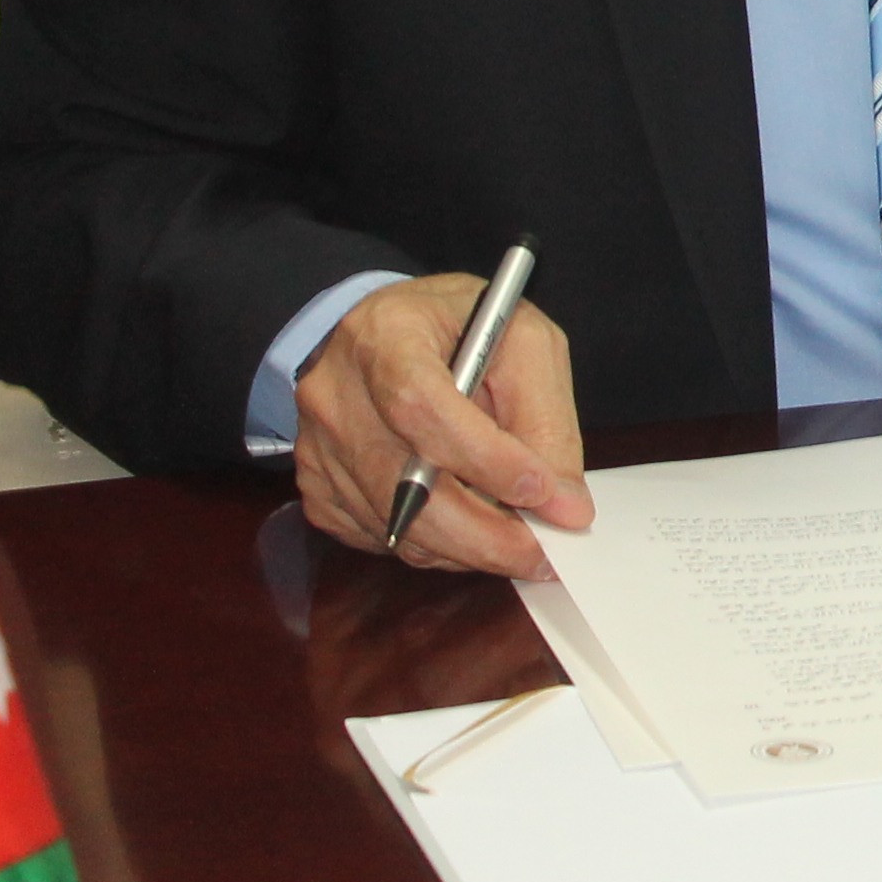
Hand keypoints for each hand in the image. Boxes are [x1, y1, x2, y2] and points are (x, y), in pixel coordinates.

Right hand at [294, 273, 592, 579]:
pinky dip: (434, 546)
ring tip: (517, 544)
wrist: (385, 330)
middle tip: (542, 554)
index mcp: (385, 335)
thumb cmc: (460, 327)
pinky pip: (380, 538)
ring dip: (466, 546)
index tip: (542, 492)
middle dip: (482, 533)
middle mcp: (336, 394)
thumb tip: (564, 504)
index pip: (422, 407)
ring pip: (395, 525)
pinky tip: (469, 526)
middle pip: (402, 486)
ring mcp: (318, 447)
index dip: (484, 458)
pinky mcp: (317, 487)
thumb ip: (545, 417)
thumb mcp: (522, 340)